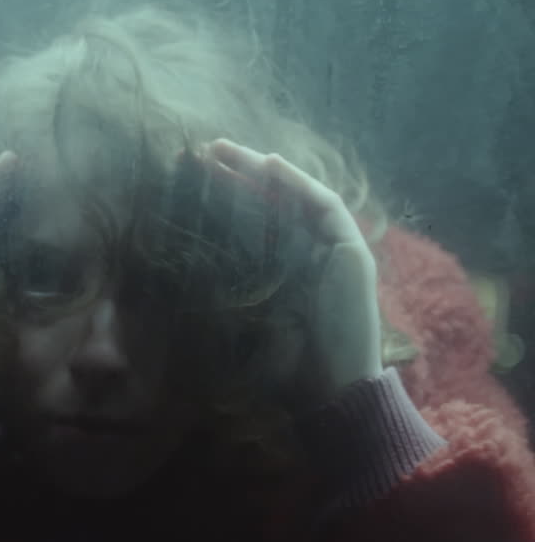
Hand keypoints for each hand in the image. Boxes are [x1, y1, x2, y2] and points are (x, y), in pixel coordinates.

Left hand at [204, 139, 382, 396]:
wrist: (334, 391)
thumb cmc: (289, 364)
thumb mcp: (250, 314)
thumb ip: (233, 286)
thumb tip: (186, 264)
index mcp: (291, 264)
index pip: (260, 216)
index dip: (231, 193)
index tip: (196, 175)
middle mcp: (316, 251)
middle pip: (277, 199)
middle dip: (243, 172)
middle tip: (205, 150)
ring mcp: (338, 250)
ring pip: (299, 195)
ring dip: (265, 169)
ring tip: (229, 151)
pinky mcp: (354, 254)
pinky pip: (327, 207)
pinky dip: (300, 184)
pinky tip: (272, 166)